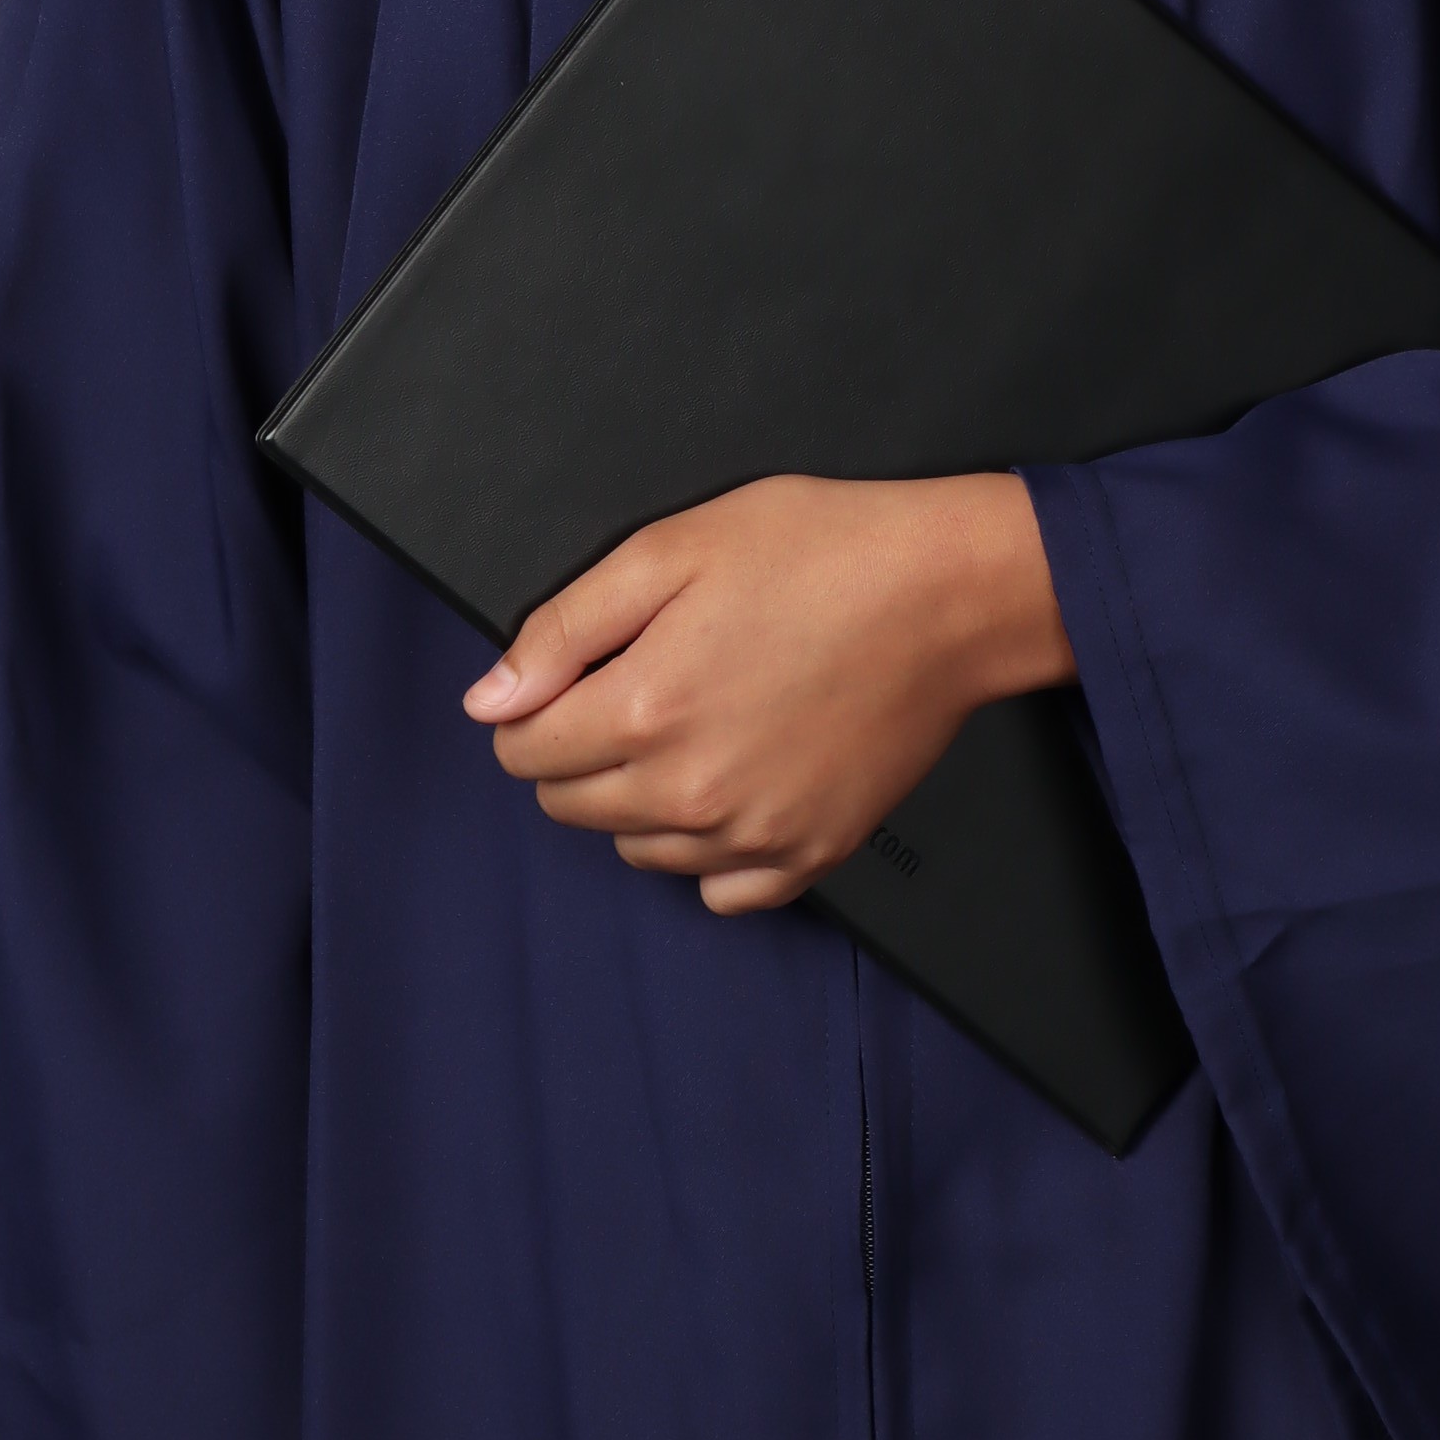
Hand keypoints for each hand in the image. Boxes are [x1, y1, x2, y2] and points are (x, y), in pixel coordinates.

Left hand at [463, 471, 1071, 912]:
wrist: (949, 594)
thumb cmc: (819, 551)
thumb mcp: (673, 547)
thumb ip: (565, 628)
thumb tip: (489, 701)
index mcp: (645, 709)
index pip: (524, 750)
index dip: (536, 706)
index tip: (579, 674)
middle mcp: (690, 792)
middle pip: (571, 806)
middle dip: (580, 750)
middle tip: (640, 685)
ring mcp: (753, 835)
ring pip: (638, 849)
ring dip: (638, 799)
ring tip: (693, 725)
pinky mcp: (810, 854)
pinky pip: (721, 892)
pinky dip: (709, 853)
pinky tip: (733, 789)